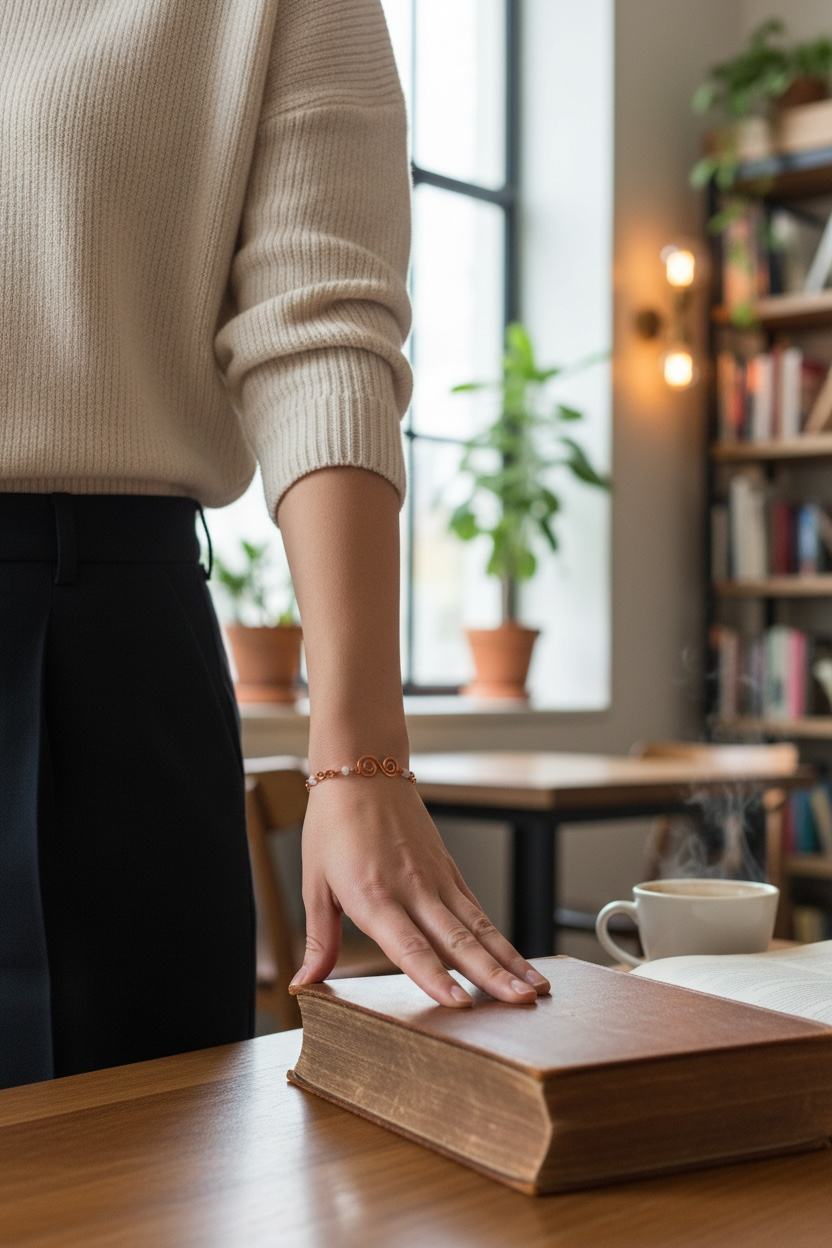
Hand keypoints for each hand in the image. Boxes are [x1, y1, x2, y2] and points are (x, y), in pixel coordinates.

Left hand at [290, 778, 550, 1006]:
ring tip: (536, 989)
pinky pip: (477, 911)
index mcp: (374, 896)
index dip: (435, 978)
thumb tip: (304, 985)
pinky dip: (500, 939)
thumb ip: (319, 940)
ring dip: (510, 960)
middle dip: (493, 976)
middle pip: (458, 941)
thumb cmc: (333, 826)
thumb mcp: (315, 884)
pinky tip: (520, 962)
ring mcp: (436, 879)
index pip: (409, 946)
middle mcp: (412, 889)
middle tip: (522, 1003)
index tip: (461, 1005)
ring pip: (479, 927)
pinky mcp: (449, 870)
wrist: (363, 769)